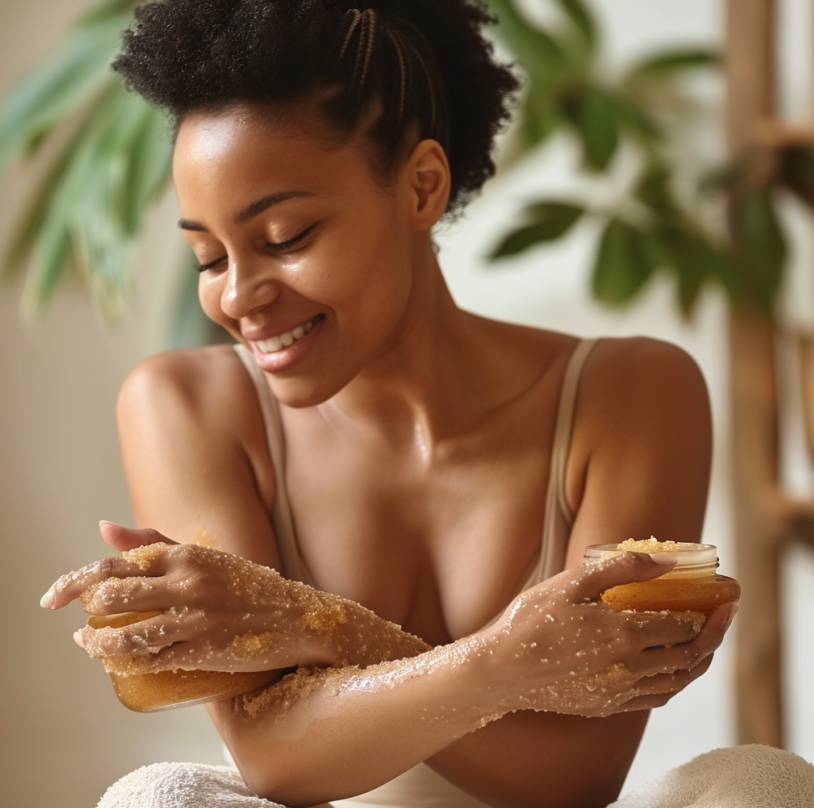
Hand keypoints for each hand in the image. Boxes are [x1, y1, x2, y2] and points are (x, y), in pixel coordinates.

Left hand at [40, 522, 342, 674]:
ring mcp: (195, 618)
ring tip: (90, 644)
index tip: (54, 596)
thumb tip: (103, 529)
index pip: (115, 563)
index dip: (75, 581)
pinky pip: (151, 660)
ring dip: (97, 645)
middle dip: (85, 614)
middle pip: (113, 596)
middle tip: (80, 625)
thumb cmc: (246, 585)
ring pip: (125, 636)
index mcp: (186, 555)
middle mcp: (188, 582)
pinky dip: (126, 664)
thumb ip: (154, 544)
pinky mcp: (203, 649)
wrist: (296, 617)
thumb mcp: (203, 556)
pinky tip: (119, 662)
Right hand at [483, 552, 734, 717]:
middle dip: (713, 634)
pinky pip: (656, 698)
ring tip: (706, 642)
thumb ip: (620, 569)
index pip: (681, 624)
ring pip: (678, 681)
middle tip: (723, 616)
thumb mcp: (570, 583)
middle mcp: (628, 667)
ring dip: (699, 660)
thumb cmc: (529, 621)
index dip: (707, 611)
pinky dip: (675, 682)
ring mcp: (619, 691)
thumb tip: (667, 561)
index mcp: (622, 633)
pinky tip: (671, 669)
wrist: (499, 671)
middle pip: (689, 655)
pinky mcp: (607, 706)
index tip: (720, 597)